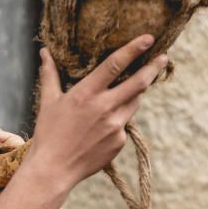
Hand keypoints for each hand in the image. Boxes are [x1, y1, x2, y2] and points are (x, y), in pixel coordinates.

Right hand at [27, 34, 168, 189]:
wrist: (54, 169)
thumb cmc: (48, 133)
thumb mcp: (48, 101)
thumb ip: (50, 74)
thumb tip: (44, 52)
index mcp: (86, 93)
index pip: (115, 64)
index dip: (134, 49)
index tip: (149, 38)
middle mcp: (105, 108)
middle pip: (139, 82)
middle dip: (153, 67)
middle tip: (163, 57)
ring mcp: (115, 126)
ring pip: (134, 102)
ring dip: (134, 94)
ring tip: (125, 92)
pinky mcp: (119, 142)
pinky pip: (124, 124)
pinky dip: (118, 120)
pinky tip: (102, 128)